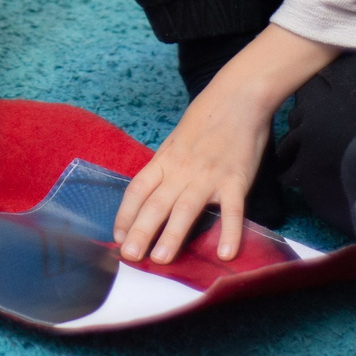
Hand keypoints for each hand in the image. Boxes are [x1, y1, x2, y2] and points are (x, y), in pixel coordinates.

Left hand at [113, 25, 336, 263]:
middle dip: (140, 231)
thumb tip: (153, 194)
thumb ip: (167, 167)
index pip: (138, 189)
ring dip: (172, 235)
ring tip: (161, 259)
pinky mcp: (236, 179)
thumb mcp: (177, 141)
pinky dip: (229, 231)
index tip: (117, 236)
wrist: (238, 96)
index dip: (125, 214)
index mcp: (165, 160)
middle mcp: (182, 169)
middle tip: (129, 256)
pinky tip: (224, 253)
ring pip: (186, 208)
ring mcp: (209, 175)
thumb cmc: (206, 119)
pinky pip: (232, 209)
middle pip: (156, 203)